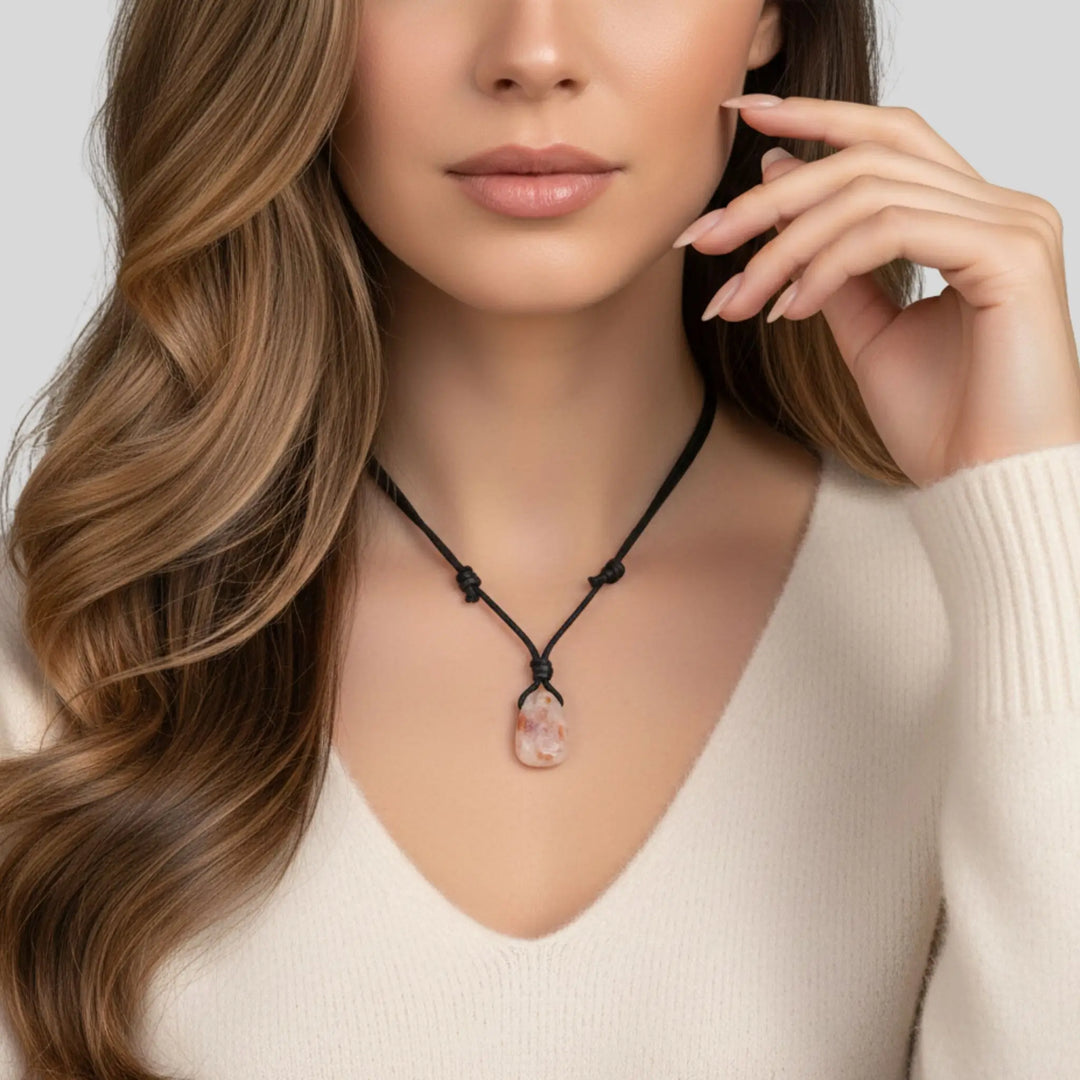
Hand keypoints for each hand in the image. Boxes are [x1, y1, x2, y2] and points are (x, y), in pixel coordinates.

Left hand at [674, 93, 1079, 488]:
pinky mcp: (1010, 255)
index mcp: (972, 216)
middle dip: (773, 196)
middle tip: (704, 238)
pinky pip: (890, 231)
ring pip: (870, 194)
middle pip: (868, 158)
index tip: (742, 118)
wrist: (988, 487)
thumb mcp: (866, 332)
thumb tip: (782, 186)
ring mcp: (1011, 224)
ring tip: (740, 300)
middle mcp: (999, 206)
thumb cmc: (941, 421)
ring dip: (785, 246)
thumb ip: (831, 261)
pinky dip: (827, 267)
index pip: (889, 139)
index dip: (816, 117)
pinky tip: (791, 309)